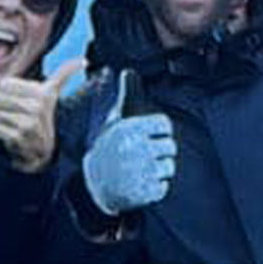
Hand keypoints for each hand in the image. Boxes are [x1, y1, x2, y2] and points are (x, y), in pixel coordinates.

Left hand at [0, 58, 84, 173]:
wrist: (45, 151)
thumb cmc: (44, 117)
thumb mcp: (54, 92)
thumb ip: (65, 73)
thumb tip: (84, 61)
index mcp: (43, 93)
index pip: (5, 83)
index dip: (6, 91)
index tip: (16, 98)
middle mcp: (37, 107)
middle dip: (1, 105)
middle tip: (14, 113)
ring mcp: (28, 123)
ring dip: (0, 119)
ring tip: (13, 123)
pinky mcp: (18, 137)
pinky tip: (10, 133)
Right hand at [80, 70, 174, 215]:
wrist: (92, 184)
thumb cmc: (109, 147)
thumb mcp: (116, 120)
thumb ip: (128, 95)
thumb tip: (129, 70)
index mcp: (130, 129)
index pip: (164, 125)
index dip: (158, 132)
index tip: (146, 137)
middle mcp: (134, 149)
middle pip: (170, 147)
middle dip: (159, 152)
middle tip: (142, 157)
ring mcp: (138, 172)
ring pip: (168, 168)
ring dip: (158, 171)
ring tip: (141, 170)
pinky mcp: (141, 193)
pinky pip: (162, 188)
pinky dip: (154, 188)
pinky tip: (140, 184)